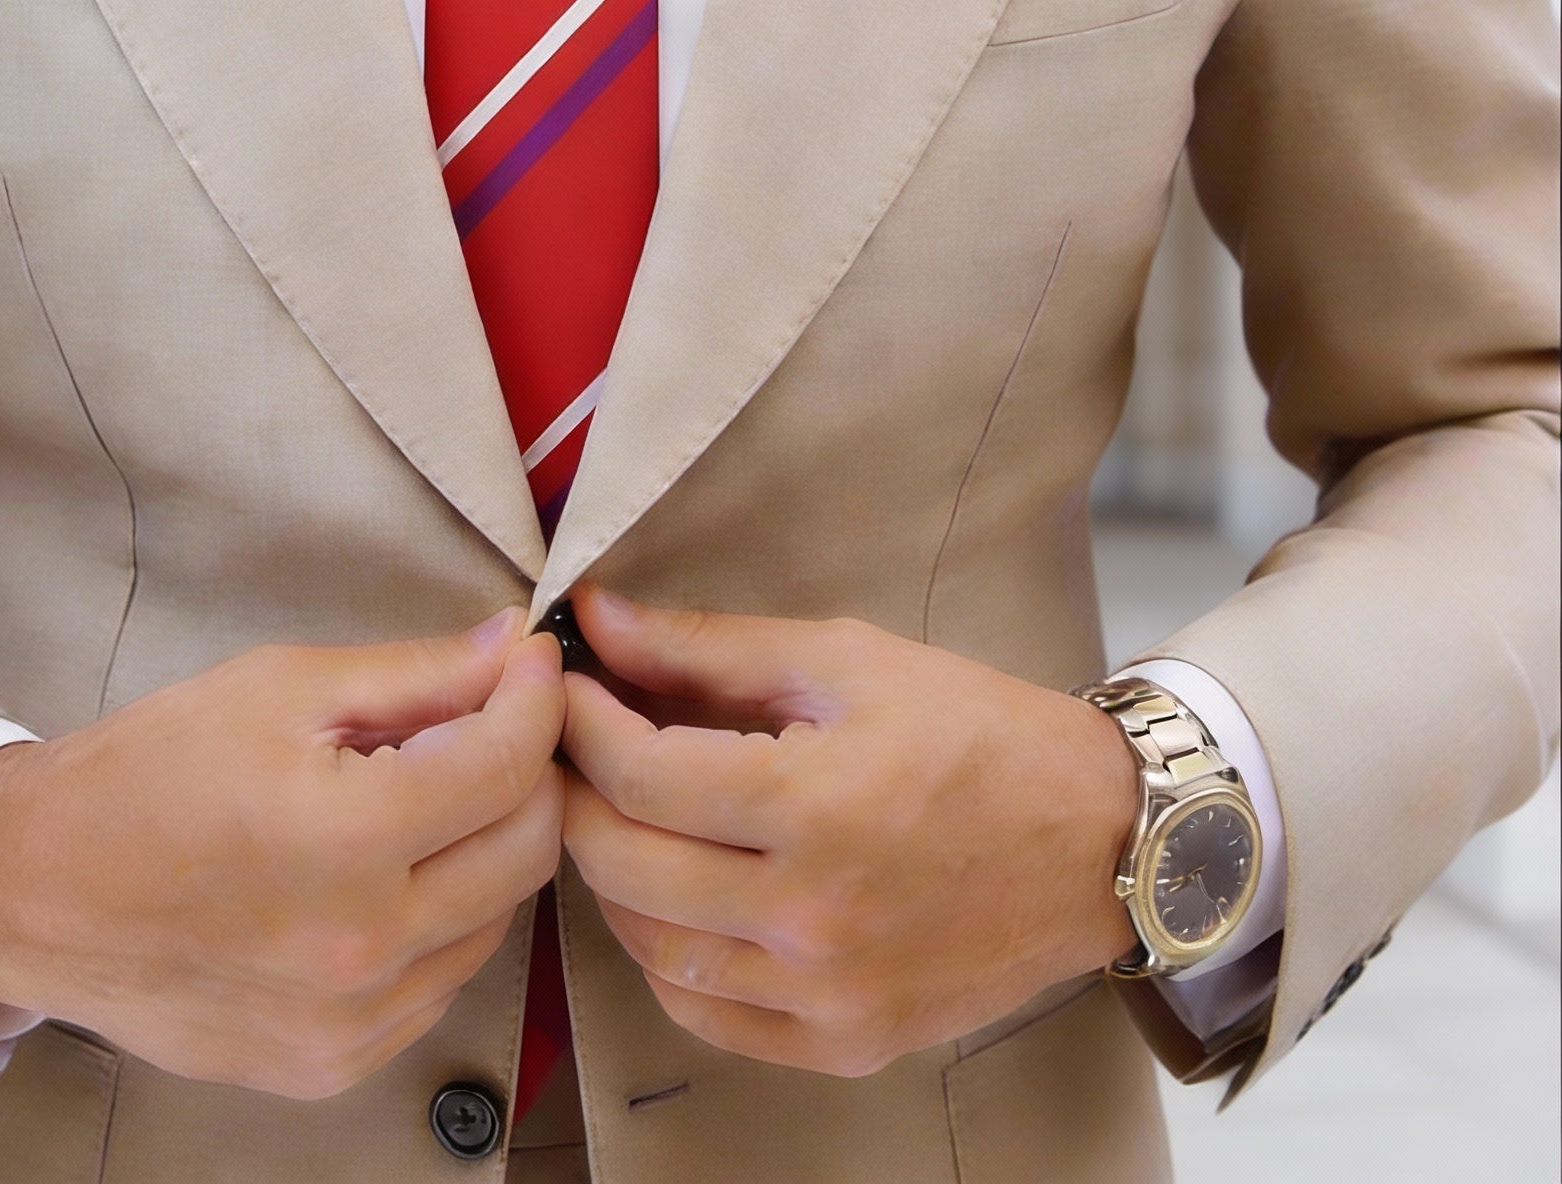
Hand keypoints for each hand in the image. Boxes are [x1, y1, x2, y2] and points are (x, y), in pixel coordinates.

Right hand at [0, 611, 564, 1097]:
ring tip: (429, 795)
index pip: (508, 764)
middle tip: (490, 721)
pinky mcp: (334, 1066)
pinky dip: (443, 919)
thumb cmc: (151, 771)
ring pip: (497, 919)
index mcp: (347, 839)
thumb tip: (515, 648)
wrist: (38, 892)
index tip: (529, 661)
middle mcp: (364, 948)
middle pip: (528, 849)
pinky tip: (390, 873)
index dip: (535, 697)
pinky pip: (441, 982)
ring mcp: (352, 1024)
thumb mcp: (281, 688)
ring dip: (488, 846)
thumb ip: (415, 674)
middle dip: (528, 769)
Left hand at [559, 589, 1136, 1077]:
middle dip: (575, 793)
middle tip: (572, 747)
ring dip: (611, 876)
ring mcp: (827, 995)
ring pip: (649, 948)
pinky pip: (705, 1015)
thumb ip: (709, 647)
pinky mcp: (845, 1042)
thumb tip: (599, 620)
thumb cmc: (976, 733)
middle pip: (622, 865)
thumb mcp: (845, 660)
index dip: (580, 723)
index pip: (637, 775)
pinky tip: (675, 897)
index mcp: (814, 806)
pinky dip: (666, 957)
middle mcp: (813, 916)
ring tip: (620, 813)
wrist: (1097, 841)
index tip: (565, 686)